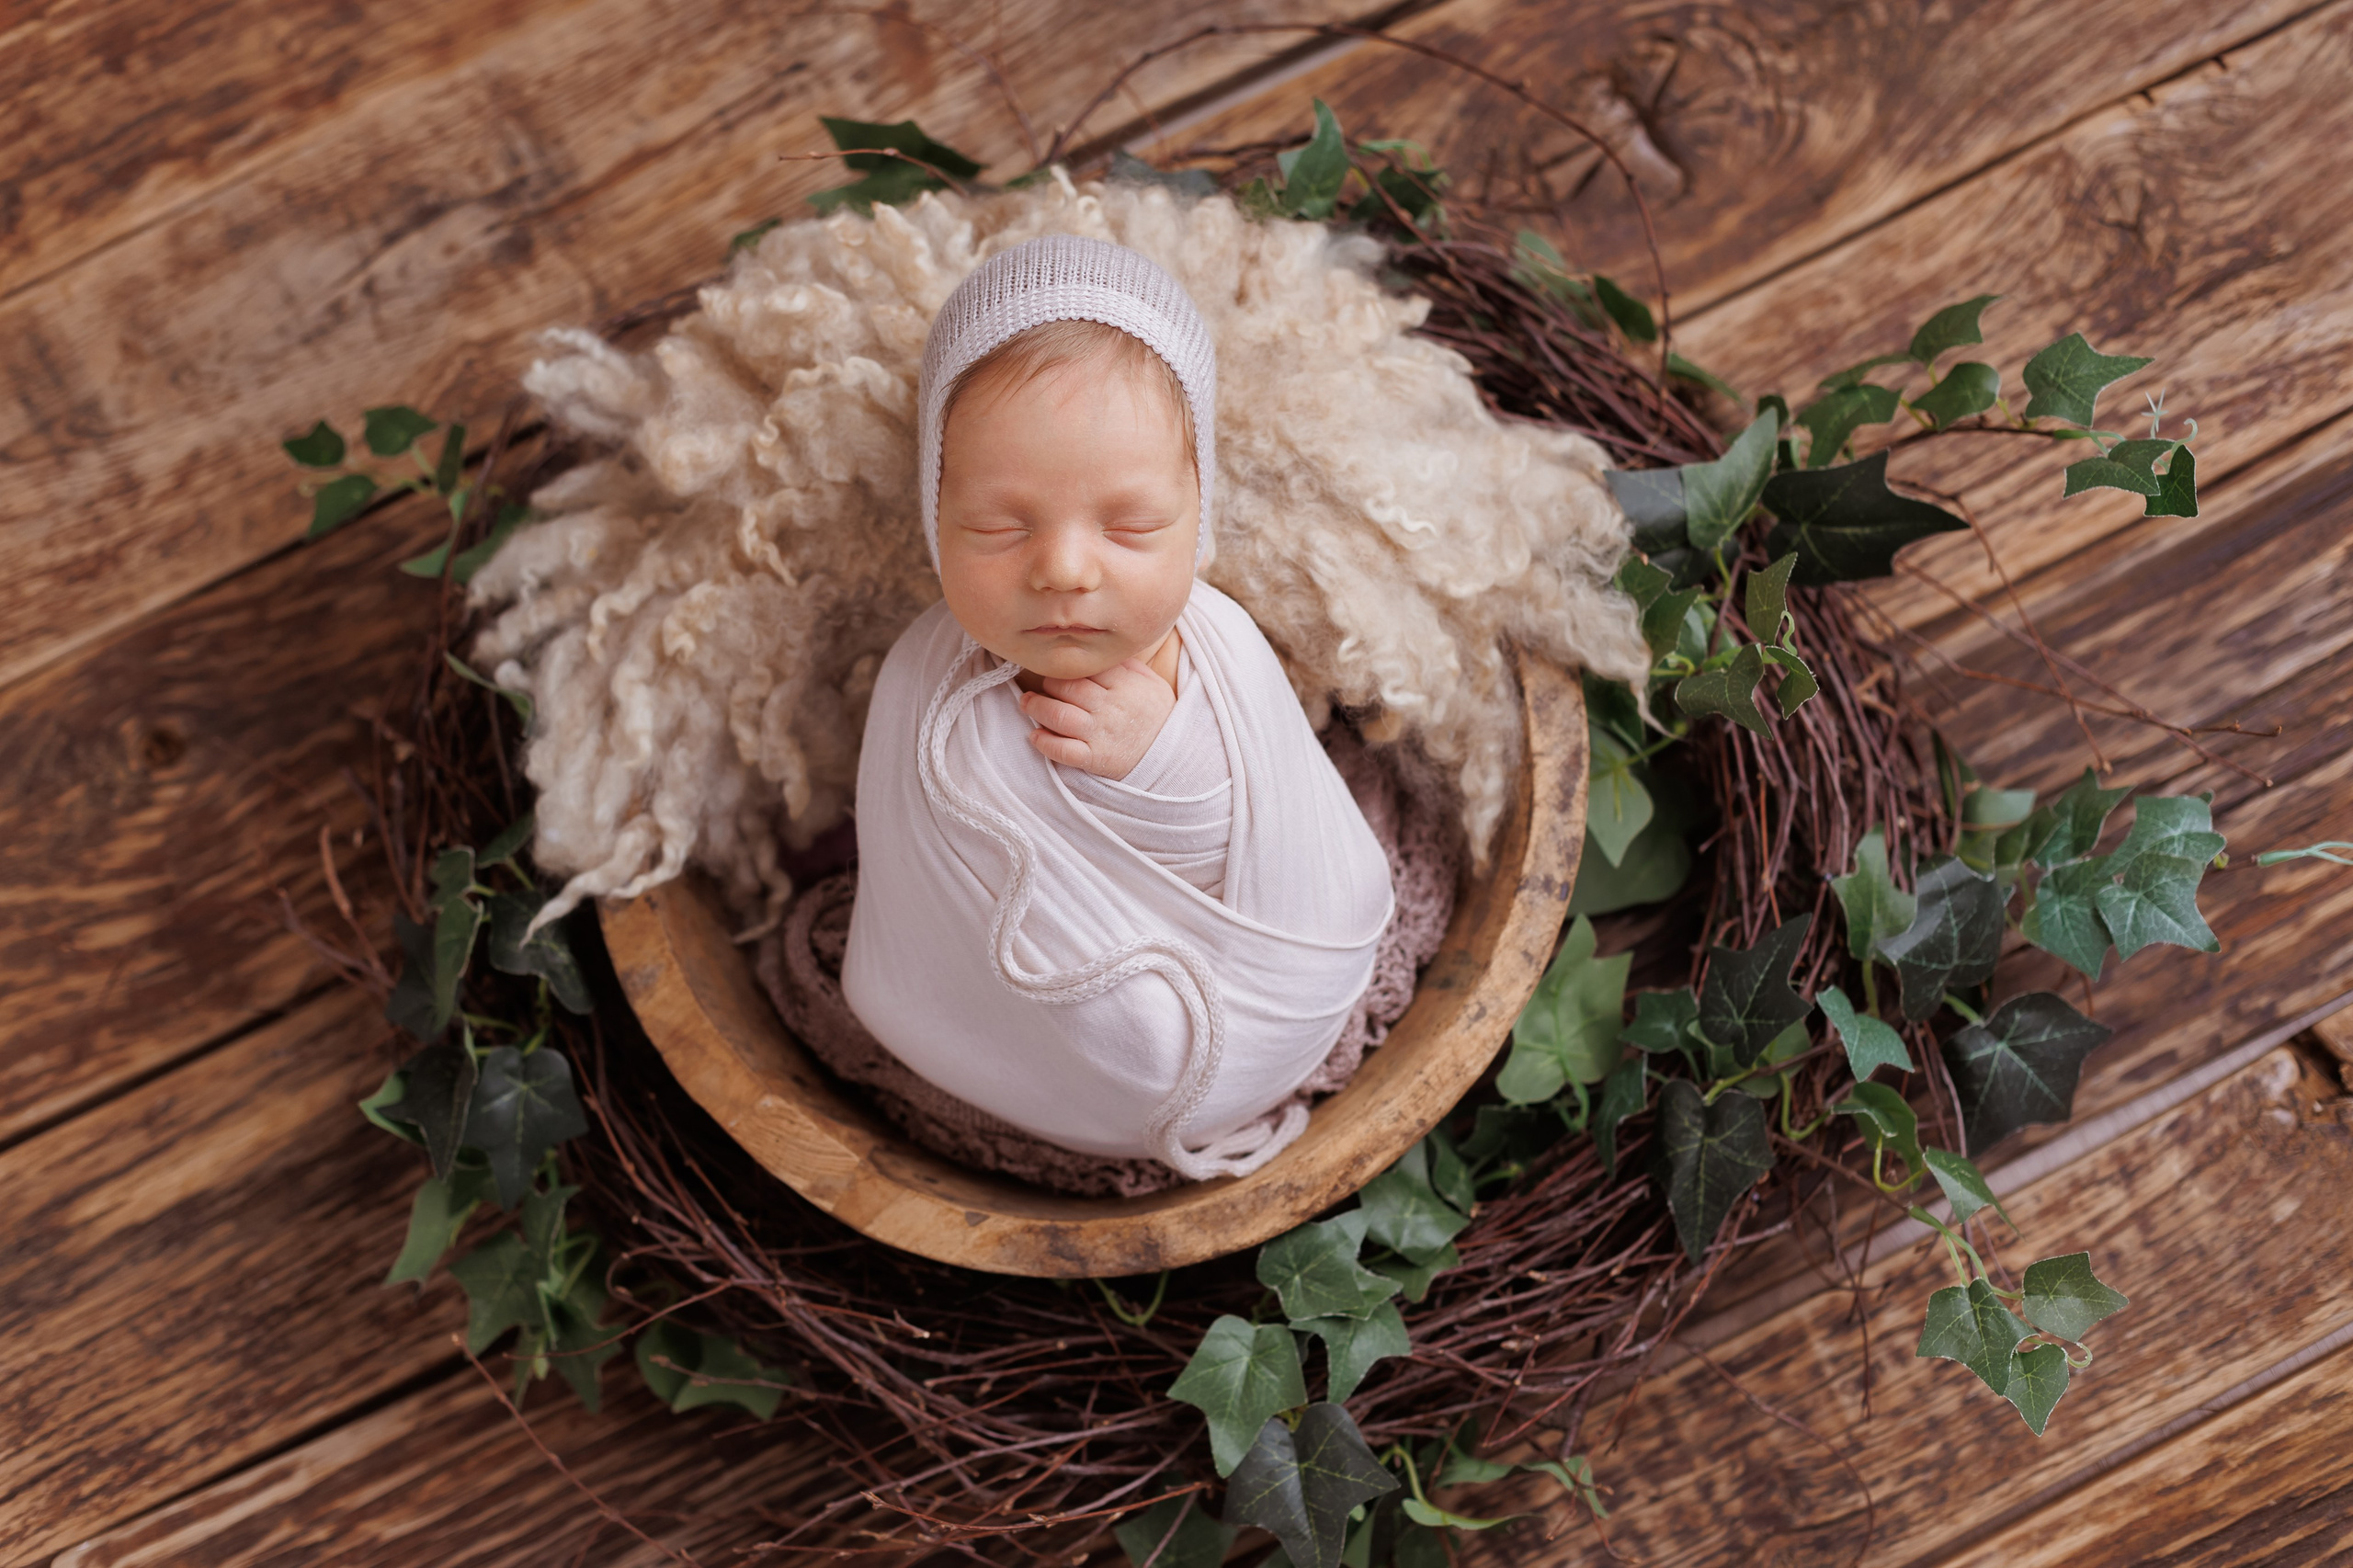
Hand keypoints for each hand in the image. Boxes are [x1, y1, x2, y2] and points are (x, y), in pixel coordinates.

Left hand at [1017, 659, 1175, 778]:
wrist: (1173, 756)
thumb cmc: (1157, 716)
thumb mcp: (1151, 682)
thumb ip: (1126, 664)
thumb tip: (1098, 648)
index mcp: (1125, 684)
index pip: (1085, 667)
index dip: (1066, 666)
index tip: (1058, 668)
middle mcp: (1110, 707)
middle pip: (1067, 687)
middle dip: (1047, 684)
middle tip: (1041, 685)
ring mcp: (1101, 733)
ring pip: (1059, 715)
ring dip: (1036, 708)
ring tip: (1028, 704)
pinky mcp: (1095, 758)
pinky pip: (1063, 750)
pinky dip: (1044, 743)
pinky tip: (1035, 736)